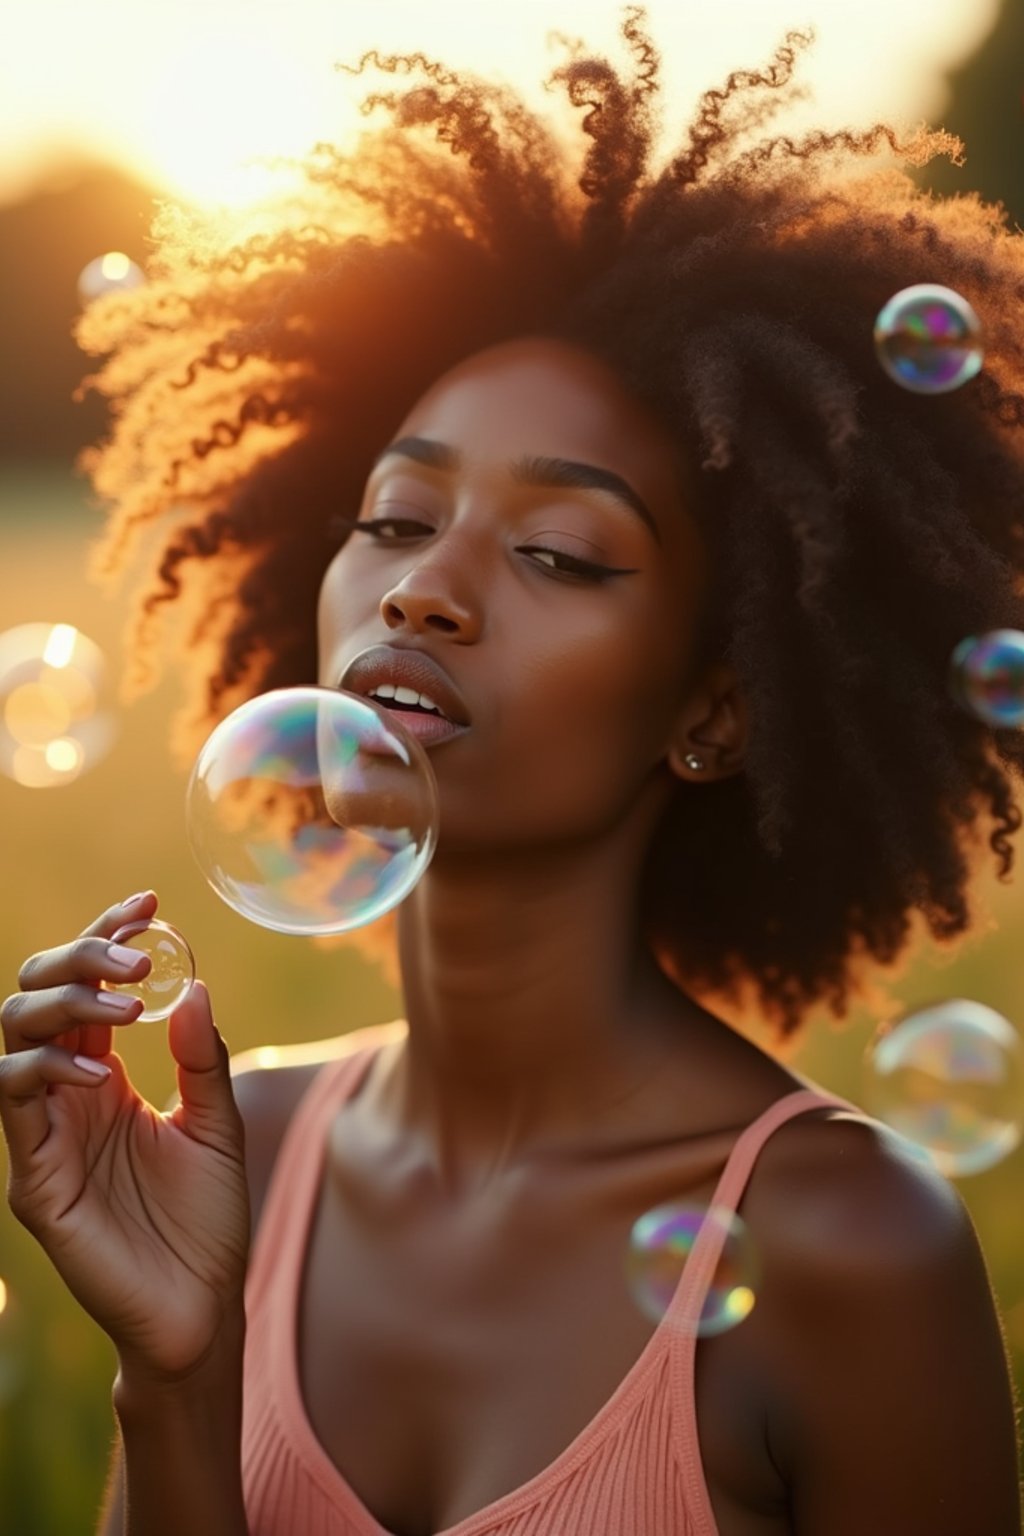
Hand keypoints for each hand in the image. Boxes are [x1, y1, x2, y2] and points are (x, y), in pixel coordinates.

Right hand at [0, 893, 249, 1380]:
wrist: (202, 1306)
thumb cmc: (208, 1218)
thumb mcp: (219, 1124)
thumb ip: (201, 1058)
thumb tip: (190, 984)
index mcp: (107, 1076)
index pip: (89, 988)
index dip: (107, 939)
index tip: (147, 905)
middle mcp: (67, 1094)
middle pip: (36, 996)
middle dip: (78, 958)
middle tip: (133, 956)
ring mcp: (45, 1132)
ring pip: (13, 1036)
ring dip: (63, 1005)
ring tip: (125, 1009)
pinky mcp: (33, 1176)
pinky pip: (14, 1102)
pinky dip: (46, 1069)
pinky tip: (100, 1072)